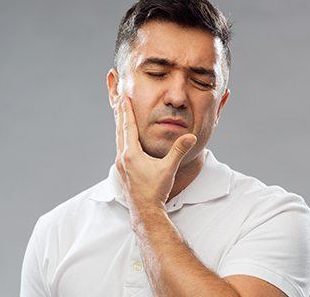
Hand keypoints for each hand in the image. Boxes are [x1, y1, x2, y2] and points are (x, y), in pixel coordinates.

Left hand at [114, 95, 196, 210]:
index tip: (123, 98)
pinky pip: (120, 148)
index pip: (128, 127)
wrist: (145, 211)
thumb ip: (179, 151)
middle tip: (119, 100)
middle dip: (120, 114)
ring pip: (118, 139)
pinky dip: (121, 138)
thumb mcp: (169, 169)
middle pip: (120, 130)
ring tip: (120, 115)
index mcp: (131, 154)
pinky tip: (124, 139)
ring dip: (120, 126)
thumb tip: (191, 137)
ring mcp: (120, 165)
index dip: (126, 111)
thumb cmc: (156, 191)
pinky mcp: (122, 171)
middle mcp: (122, 158)